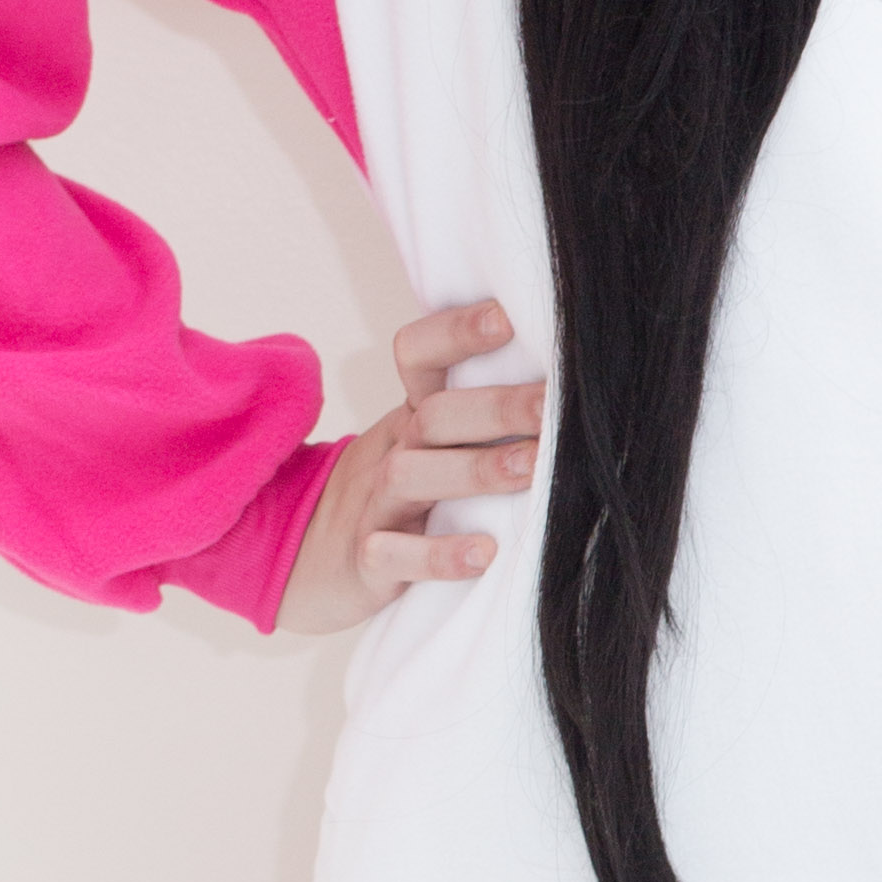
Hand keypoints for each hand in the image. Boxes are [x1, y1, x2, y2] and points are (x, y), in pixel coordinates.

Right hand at [276, 299, 545, 633]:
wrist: (311, 564)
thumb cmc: (399, 500)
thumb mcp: (427, 447)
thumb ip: (480, 420)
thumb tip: (570, 388)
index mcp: (411, 417)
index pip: (418, 355)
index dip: (457, 332)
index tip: (509, 317)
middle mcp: (392, 452)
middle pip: (434, 415)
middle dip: (498, 405)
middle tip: (555, 402)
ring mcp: (375, 506)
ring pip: (411, 475)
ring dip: (476, 470)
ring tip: (533, 468)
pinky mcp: (365, 562)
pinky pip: (392, 555)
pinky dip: (438, 556)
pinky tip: (484, 554)